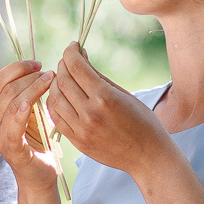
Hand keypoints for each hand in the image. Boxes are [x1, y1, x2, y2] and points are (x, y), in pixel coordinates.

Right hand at [0, 60, 60, 186]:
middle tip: (48, 73)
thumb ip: (27, 93)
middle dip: (28, 77)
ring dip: (32, 88)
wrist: (39, 173)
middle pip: (6, 89)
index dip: (17, 68)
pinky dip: (23, 111)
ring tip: (50, 81)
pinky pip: (14, 125)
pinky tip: (34, 102)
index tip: (37, 64)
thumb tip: (37, 67)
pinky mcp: (9, 148)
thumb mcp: (32, 111)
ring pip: (12, 103)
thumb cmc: (37, 140)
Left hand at [46, 43, 170, 177]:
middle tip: (68, 60)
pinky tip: (61, 96)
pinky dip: (54, 103)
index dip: (71, 52)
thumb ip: (99, 76)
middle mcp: (90, 113)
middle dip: (62, 65)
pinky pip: (56, 118)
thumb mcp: (124, 94)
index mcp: (105, 98)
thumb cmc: (143, 122)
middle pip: (63, 81)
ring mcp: (81, 130)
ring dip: (55, 84)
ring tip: (63, 78)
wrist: (148, 157)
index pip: (77, 67)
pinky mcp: (77, 142)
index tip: (72, 46)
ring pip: (54, 99)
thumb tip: (81, 58)